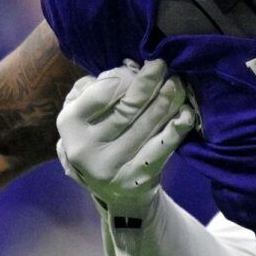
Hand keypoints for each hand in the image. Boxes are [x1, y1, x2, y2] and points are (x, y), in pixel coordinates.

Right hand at [56, 61, 196, 220]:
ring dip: (167, 101)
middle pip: (127, 108)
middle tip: (162, 66)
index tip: (139, 67)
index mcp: (69, 124)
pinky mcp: (136, 178)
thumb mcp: (85, 111)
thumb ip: (98, 87)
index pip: (102, 92)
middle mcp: (86, 147)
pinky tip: (185, 114)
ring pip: (147, 125)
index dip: (125, 77)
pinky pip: (161, 149)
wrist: (112, 189)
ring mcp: (112, 165)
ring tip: (177, 84)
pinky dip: (176, 129)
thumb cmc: (98, 137)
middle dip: (148, 83)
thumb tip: (129, 67)